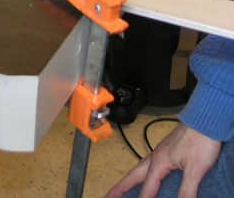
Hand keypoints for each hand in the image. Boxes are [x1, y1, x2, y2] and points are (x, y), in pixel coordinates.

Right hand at [106, 124, 220, 197]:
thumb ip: (187, 189)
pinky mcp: (167, 150)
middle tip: (109, 196)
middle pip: (134, 176)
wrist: (204, 122)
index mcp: (159, 161)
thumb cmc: (200, 140)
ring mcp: (160, 152)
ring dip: (130, 180)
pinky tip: (150, 176)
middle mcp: (156, 157)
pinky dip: (143, 174)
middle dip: (120, 187)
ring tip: (123, 188)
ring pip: (140, 170)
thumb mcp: (195, 169)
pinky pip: (150, 165)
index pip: (148, 187)